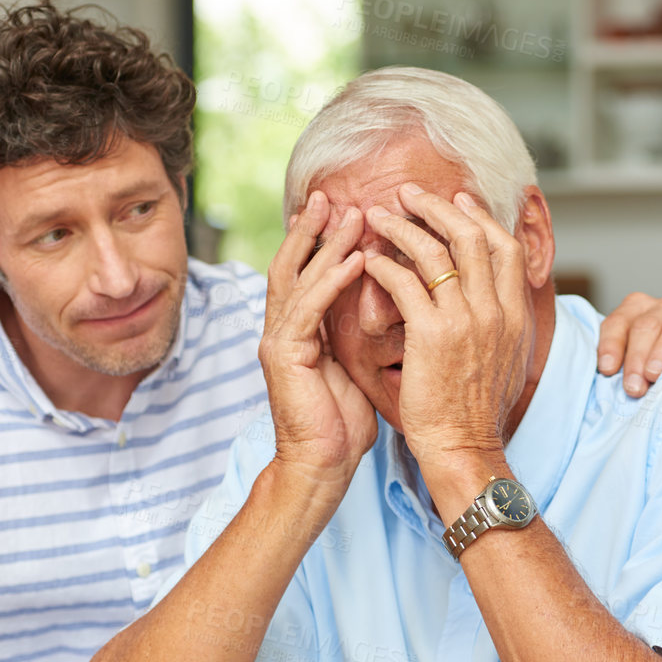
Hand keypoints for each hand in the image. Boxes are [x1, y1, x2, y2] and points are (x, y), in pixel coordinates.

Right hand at [259, 189, 376, 486]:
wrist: (321, 466)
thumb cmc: (340, 425)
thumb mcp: (352, 366)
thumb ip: (354, 333)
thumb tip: (382, 305)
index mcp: (297, 331)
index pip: (305, 273)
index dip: (319, 240)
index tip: (343, 210)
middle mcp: (281, 329)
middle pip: (292, 263)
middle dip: (312, 228)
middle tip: (334, 195)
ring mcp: (278, 340)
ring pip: (298, 277)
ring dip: (325, 244)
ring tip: (351, 214)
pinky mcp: (284, 356)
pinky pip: (309, 309)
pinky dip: (331, 281)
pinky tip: (355, 259)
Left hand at [361, 184, 530, 468]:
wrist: (466, 447)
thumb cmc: (478, 412)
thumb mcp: (509, 360)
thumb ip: (504, 321)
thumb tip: (498, 295)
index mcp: (516, 314)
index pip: (506, 247)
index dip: (480, 217)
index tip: (458, 200)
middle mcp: (496, 310)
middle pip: (471, 236)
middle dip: (437, 207)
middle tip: (408, 193)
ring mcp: (466, 321)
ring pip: (434, 252)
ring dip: (402, 227)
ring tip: (377, 216)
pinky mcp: (432, 335)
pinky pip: (404, 283)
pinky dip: (384, 265)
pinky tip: (367, 261)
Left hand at [597, 293, 661, 396]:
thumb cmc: (658, 363)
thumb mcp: (634, 358)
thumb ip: (618, 363)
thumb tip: (601, 379)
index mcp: (636, 310)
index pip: (618, 323)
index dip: (610, 346)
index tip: (607, 370)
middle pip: (645, 326)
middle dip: (636, 358)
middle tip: (633, 387)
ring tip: (655, 374)